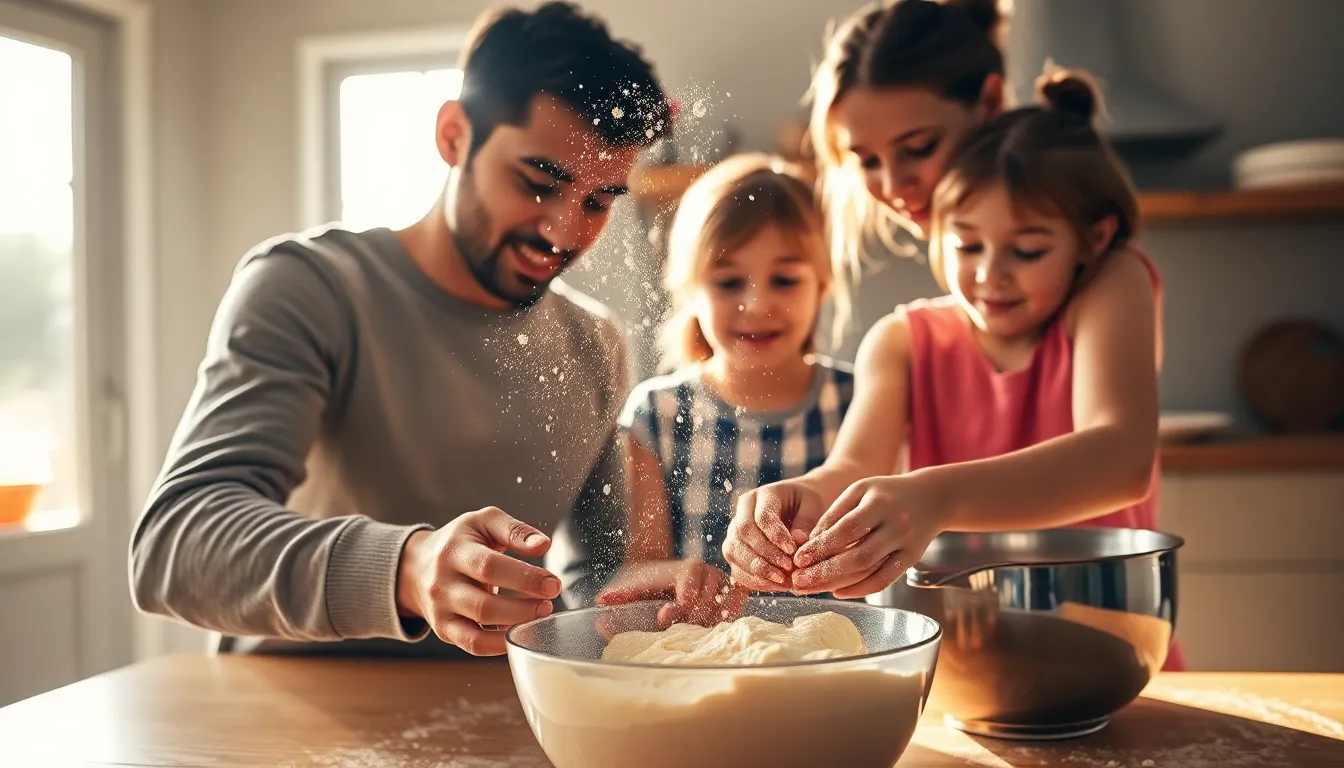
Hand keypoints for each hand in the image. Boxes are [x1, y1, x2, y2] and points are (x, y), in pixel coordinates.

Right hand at [396, 506, 561, 655]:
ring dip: (514, 626)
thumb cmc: (459, 542)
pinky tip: (521, 631)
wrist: (417, 566)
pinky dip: (500, 644)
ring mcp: (441, 611)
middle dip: (523, 608)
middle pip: (484, 605)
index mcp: (453, 552)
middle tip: (549, 602)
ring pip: (478, 630)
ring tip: (539, 615)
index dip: (524, 578)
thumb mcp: (483, 522)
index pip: (489, 568)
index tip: (552, 583)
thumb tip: (542, 544)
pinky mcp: (444, 630)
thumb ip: (514, 530)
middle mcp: (442, 585)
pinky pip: (474, 645)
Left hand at [596, 559, 748, 628]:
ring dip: (709, 621)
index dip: (681, 595)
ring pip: (724, 603)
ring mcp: (722, 583)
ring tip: (694, 635)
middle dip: (692, 616)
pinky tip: (714, 630)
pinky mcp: (732, 595)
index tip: (665, 615)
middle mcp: (707, 572)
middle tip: (677, 632)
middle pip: (707, 595)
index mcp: (684, 568)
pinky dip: (730, 615)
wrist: (662, 576)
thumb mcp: (630, 587)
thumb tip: (602, 601)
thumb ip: (618, 595)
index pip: (688, 577)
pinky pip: (738, 604)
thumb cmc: (646, 584)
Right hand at [721, 480, 826, 591]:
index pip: (761, 516)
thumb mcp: (813, 507)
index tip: (793, 550)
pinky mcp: (736, 551)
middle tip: (788, 569)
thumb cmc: (807, 505)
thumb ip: (806, 522)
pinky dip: (754, 580)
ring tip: (782, 581)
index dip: (775, 535)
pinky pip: (736, 568)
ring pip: (734, 551)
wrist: (800, 507)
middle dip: (765, 555)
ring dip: (757, 570)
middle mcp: (742, 511)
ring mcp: (735, 531)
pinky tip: (775, 585)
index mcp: (762, 495)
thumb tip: (798, 541)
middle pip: (743, 533)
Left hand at [791, 473, 949, 598]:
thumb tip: (809, 543)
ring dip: (837, 583)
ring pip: (869, 571)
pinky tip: (838, 591)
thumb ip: (834, 514)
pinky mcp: (912, 559)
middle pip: (858, 556)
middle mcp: (896, 525)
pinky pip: (885, 580)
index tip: (798, 559)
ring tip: (810, 588)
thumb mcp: (859, 491)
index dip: (821, 547)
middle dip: (825, 572)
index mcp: (879, 503)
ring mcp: (906, 544)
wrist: (933, 497)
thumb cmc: (887, 492)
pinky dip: (860, 589)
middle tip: (798, 582)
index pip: (847, 530)